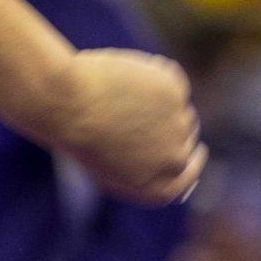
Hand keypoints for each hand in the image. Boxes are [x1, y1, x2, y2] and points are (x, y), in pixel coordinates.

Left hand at [43, 50, 205, 204]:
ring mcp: (179, 127)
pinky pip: (168, 77)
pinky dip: (151, 72)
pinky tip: (123, 74)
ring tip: (118, 93)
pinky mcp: (176, 94)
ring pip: (178, 107)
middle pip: (185, 138)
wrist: (65, 104)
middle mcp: (174, 162)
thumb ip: (140, 166)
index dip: (192, 163)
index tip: (195, 150)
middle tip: (144, 107)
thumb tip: (166, 154)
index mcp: (155, 188)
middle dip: (171, 123)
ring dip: (159, 98)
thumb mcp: (104, 165)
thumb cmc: (72, 133)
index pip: (186, 178)